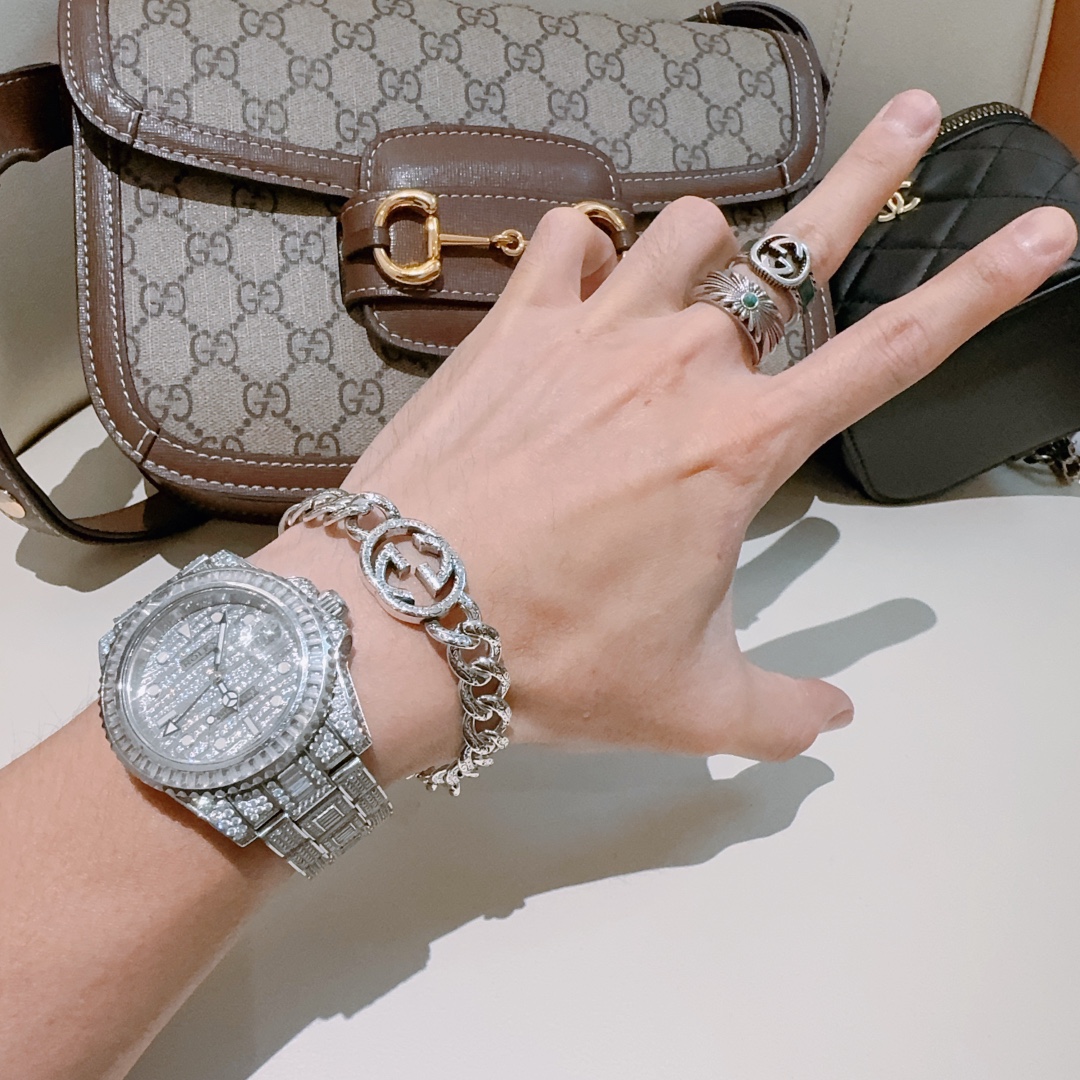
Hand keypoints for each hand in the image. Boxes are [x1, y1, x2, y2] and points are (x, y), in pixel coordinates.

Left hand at [260, 90, 1076, 782]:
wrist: (403, 624)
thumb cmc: (543, 657)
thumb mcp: (688, 703)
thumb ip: (784, 710)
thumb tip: (834, 714)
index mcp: (740, 447)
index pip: (895, 351)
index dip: (981, 286)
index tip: (1038, 234)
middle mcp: (678, 365)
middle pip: (798, 249)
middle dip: (869, 178)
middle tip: (911, 122)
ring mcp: (592, 330)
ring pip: (686, 232)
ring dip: (709, 249)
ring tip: (698, 284)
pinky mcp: (513, 324)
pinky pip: (567, 240)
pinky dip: (587, 253)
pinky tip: (583, 289)